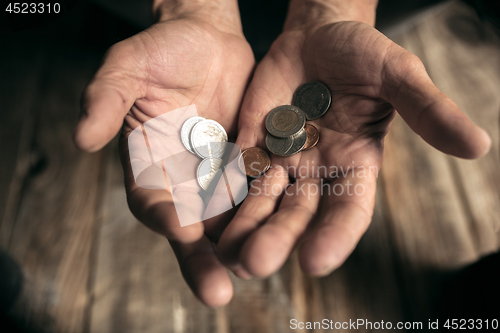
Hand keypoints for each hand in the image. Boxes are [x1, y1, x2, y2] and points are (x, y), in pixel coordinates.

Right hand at [74, 2, 254, 305]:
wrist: (208, 39)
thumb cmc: (162, 50)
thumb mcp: (128, 67)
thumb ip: (105, 98)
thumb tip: (80, 138)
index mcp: (148, 166)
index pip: (151, 201)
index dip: (164, 217)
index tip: (181, 232)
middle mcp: (183, 181)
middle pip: (191, 227)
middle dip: (203, 259)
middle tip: (217, 291)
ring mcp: (218, 177)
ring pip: (231, 218)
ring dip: (244, 243)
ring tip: (258, 266)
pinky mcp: (248, 165)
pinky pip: (260, 192)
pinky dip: (272, 210)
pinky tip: (286, 231)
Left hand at [217, 17, 490, 276]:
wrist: (317, 36)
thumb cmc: (363, 54)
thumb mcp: (398, 75)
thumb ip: (429, 109)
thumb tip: (478, 145)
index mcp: (357, 163)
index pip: (349, 209)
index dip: (336, 235)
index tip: (316, 262)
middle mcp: (319, 170)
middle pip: (298, 213)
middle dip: (278, 238)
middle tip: (255, 264)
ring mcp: (283, 159)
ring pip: (263, 201)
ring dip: (245, 226)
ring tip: (225, 253)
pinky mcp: (253, 144)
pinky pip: (237, 174)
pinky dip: (224, 193)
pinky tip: (206, 214)